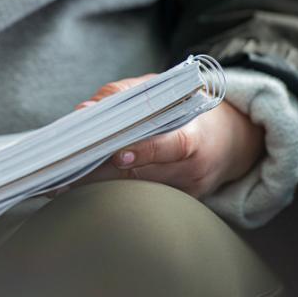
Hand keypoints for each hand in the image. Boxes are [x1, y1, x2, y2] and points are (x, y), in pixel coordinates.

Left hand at [75, 75, 265, 197]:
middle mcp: (193, 170)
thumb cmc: (190, 109)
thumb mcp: (165, 91)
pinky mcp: (179, 205)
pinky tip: (83, 187)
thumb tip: (85, 110)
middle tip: (66, 167)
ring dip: (98, 184)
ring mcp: (186, 192)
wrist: (233, 141)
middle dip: (101, 170)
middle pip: (142, 174)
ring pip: (135, 191)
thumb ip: (125, 95)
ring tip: (64, 179)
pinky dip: (112, 190)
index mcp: (195, 137)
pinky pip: (140, 199)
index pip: (171, 147)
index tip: (117, 154)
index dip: (144, 151)